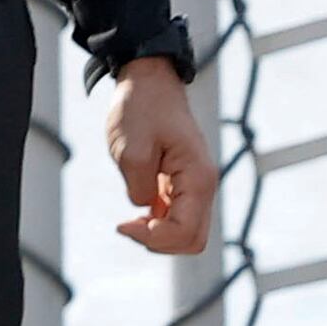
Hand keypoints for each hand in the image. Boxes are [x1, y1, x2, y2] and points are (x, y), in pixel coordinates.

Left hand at [109, 58, 214, 254]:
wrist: (150, 83)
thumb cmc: (142, 109)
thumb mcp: (131, 150)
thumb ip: (140, 189)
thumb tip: (146, 208)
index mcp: (198, 177)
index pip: (186, 232)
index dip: (153, 238)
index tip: (123, 223)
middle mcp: (203, 185)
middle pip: (193, 240)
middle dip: (159, 243)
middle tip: (128, 225)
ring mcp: (195, 185)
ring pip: (187, 232)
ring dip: (159, 235)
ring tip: (130, 220)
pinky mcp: (182, 184)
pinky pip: (178, 218)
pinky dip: (158, 225)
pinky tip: (137, 212)